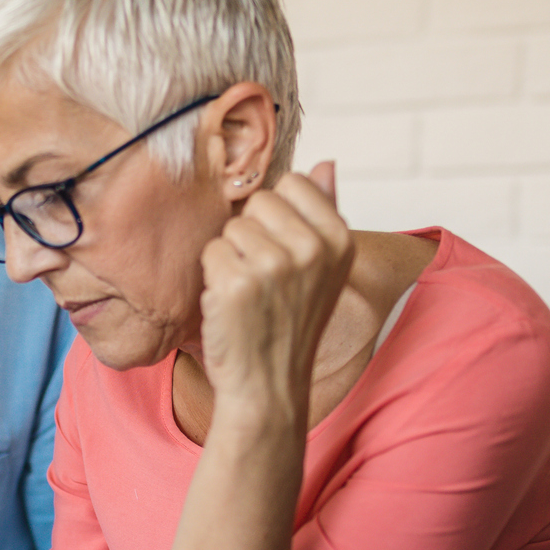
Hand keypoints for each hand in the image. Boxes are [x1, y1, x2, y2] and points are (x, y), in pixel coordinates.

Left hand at [197, 161, 354, 423]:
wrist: (268, 387)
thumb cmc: (289, 325)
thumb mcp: (323, 268)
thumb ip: (324, 212)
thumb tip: (325, 162)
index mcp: (339, 240)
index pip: (292, 182)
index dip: (276, 214)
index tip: (282, 251)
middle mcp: (312, 249)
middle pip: (258, 201)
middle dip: (251, 234)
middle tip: (263, 279)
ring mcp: (274, 266)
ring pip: (231, 226)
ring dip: (231, 257)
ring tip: (248, 294)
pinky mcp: (237, 283)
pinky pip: (210, 251)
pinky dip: (213, 277)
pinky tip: (231, 306)